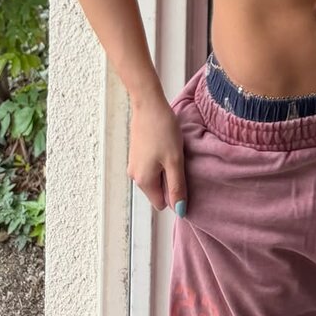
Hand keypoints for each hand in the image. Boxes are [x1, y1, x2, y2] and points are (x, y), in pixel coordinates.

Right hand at [128, 96, 187, 215]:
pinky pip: (151, 166)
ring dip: (166, 167)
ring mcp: (134, 164)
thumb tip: (180, 211)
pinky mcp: (136, 153)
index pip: (162, 203)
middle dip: (170, 179)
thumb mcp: (175, 160)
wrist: (149, 104)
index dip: (174, 193)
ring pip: (155, 177)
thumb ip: (177, 187)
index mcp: (144, 181)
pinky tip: (165, 143)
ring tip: (171, 149)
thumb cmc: (163, 130)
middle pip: (158, 190)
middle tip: (177, 159)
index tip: (180, 174)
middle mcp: (135, 176)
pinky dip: (160, 159)